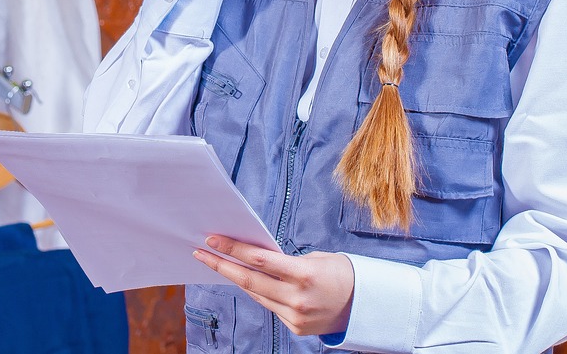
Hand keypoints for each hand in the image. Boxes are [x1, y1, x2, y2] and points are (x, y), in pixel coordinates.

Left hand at [193, 235, 353, 338]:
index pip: (258, 259)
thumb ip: (286, 261)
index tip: (213, 239)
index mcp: (303, 274)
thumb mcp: (317, 259)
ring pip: (255, 294)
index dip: (232, 248)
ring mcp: (294, 315)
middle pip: (248, 279)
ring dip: (236, 278)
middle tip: (201, 252)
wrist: (366, 306)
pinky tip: (247, 281)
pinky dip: (258, 292)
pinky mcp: (295, 327)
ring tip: (218, 263)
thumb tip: (257, 258)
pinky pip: (269, 306)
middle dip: (221, 265)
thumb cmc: (342, 274)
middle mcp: (296, 297)